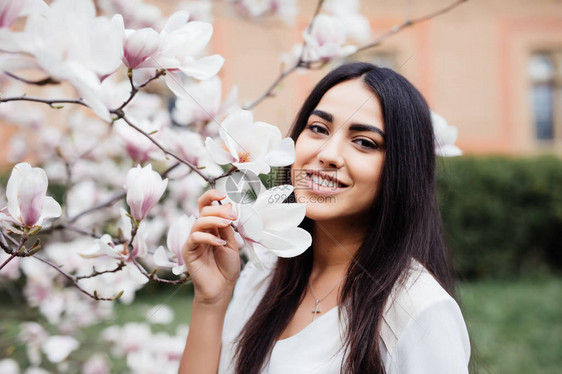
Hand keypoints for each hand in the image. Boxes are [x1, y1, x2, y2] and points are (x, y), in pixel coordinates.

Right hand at [182, 189, 239, 306]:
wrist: (222, 288)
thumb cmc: (226, 266)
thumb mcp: (232, 243)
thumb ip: (227, 227)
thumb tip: (228, 205)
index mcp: (211, 226)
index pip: (205, 205)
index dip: (211, 195)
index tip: (223, 194)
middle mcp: (200, 231)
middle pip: (203, 210)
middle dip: (218, 210)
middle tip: (232, 216)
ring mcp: (193, 240)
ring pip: (199, 221)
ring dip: (215, 220)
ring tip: (228, 225)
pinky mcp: (188, 251)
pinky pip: (195, 237)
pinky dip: (209, 237)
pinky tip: (220, 244)